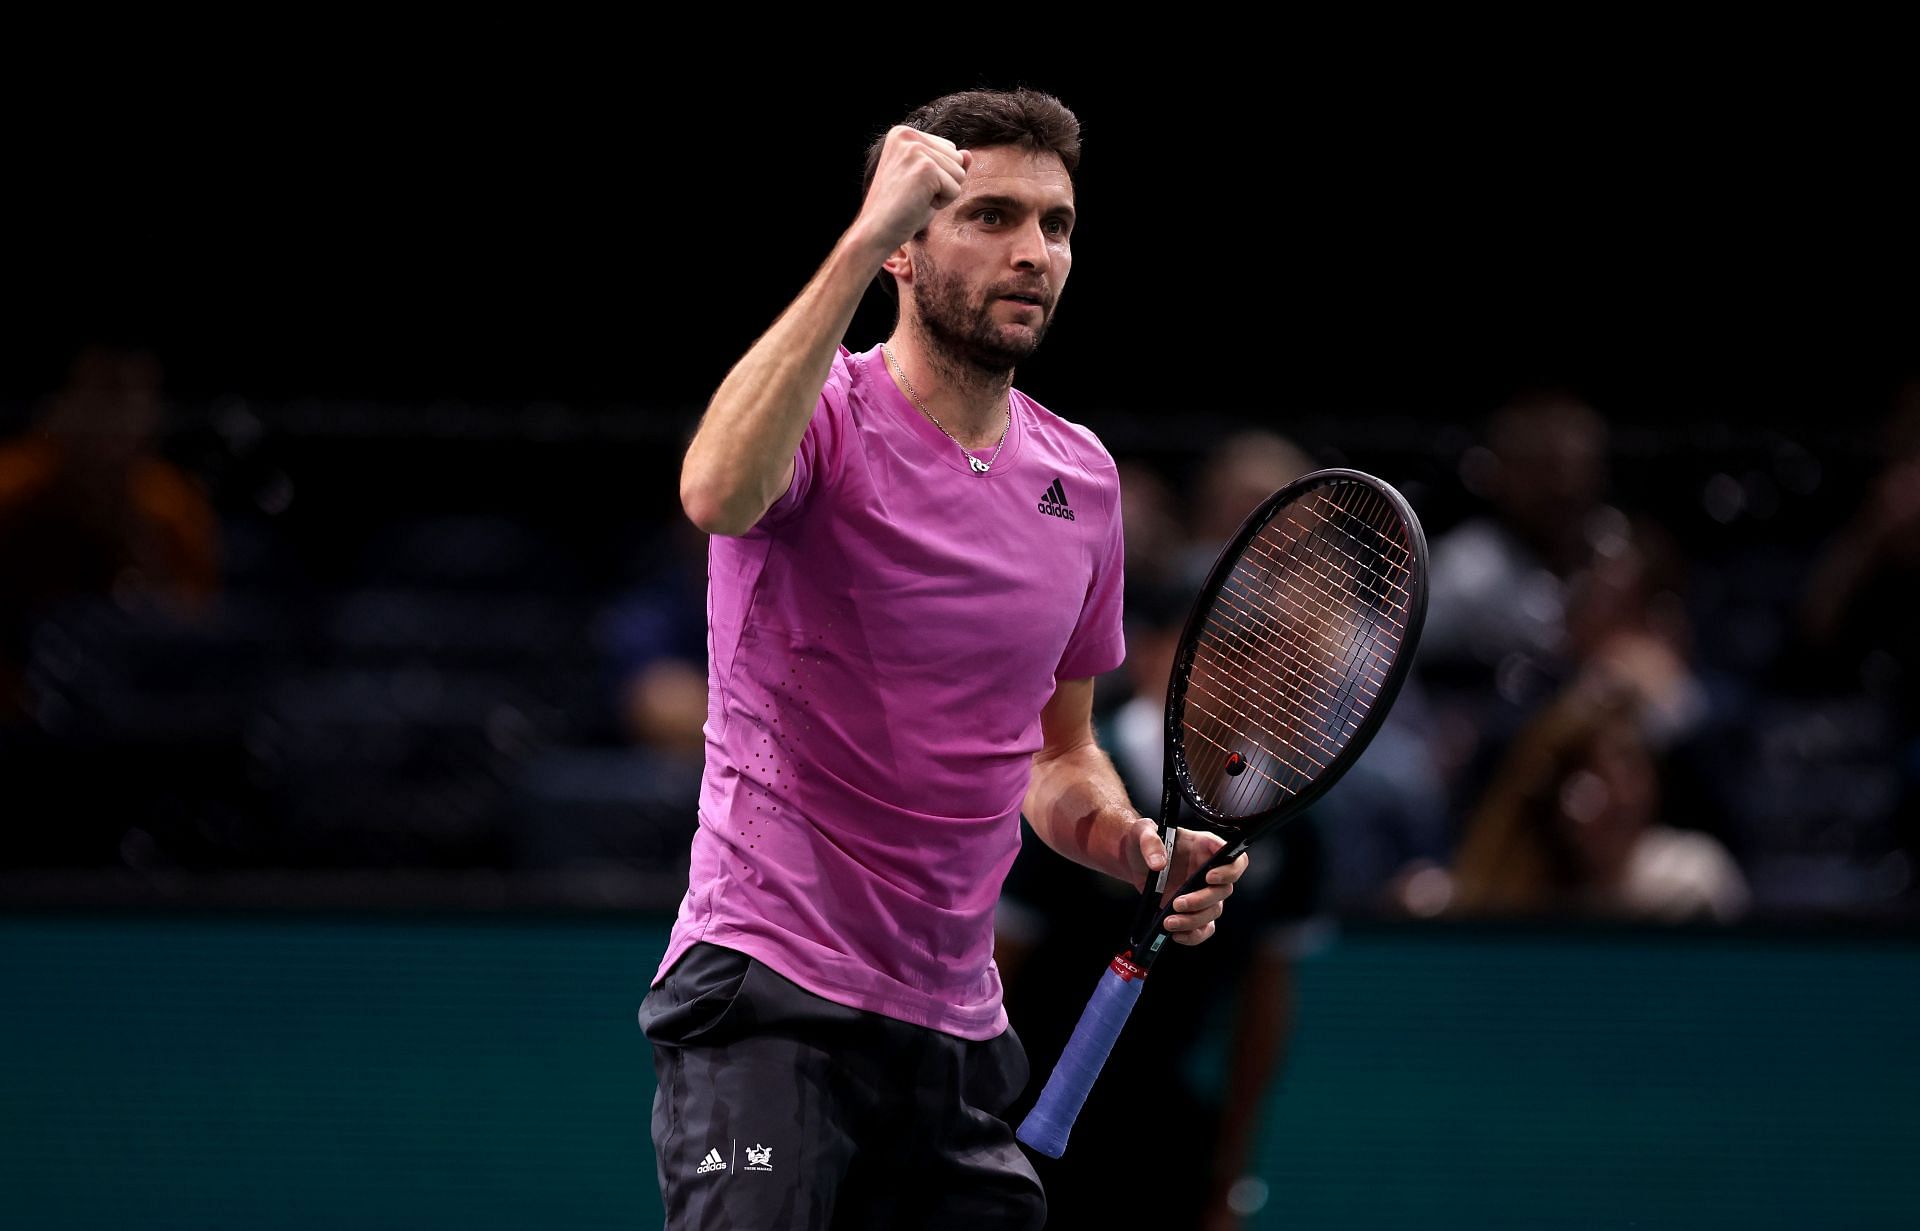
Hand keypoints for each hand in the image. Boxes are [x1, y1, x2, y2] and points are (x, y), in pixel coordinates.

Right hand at [849, 125, 970, 257]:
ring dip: (942, 193)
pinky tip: (918, 204)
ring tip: (915, 198)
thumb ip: (947, 164)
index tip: (912, 185)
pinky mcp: (926, 168)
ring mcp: (916, 149)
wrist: (877, 230)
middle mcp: (908, 135)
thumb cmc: (900, 209)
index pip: (949, 149)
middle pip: (957, 158)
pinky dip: (942, 203)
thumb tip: (968, 154)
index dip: (938, 175)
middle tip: (914, 194)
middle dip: (943, 183)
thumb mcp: (927, 181)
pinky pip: (955, 189)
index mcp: (903, 133)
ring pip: (959, 173)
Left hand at [1130, 821, 1246, 945]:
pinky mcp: (1193, 910)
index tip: (1209, 877)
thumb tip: (1158, 863)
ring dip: (1194, 920)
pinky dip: (1193, 935)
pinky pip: (1203, 927)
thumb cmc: (1143, 840)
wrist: (1133, 859)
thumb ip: (1150, 843)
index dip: (1228, 870)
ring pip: (1213, 912)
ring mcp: (1202, 892)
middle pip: (1224, 890)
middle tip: (1177, 903)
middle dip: (1202, 900)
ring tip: (1168, 922)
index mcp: (1205, 847)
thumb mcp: (1142, 832)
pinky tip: (1176, 934)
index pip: (1234, 859)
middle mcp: (1209, 871)